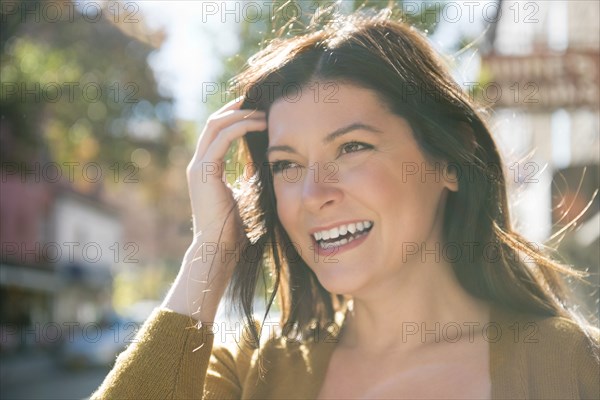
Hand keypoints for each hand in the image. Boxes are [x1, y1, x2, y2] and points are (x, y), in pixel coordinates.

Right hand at [186, 97, 266, 244]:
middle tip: (259, 100)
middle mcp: (198, 163)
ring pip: (216, 125)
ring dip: (240, 115)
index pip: (217, 132)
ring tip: (263, 112)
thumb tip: (264, 161)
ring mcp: (198, 166)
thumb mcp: (244, 194)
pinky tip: (260, 125)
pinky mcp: (204, 171)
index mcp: (206, 168)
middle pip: (214, 123)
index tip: (258, 110)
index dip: (235, 117)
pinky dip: (241, 127)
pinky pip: (222, 139)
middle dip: (236, 108)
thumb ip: (248, 176)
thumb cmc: (233, 227)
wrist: (219, 248)